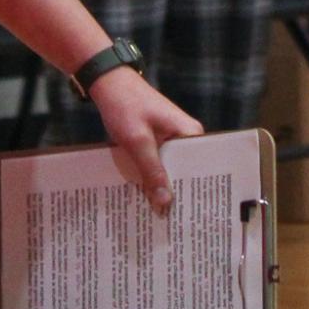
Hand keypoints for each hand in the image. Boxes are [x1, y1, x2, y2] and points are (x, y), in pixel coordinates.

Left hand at [90, 67, 202, 213]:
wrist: (108, 83)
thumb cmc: (125, 105)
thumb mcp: (137, 141)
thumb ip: (151, 171)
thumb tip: (165, 203)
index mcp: (190, 134)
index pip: (201, 170)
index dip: (194, 193)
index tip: (188, 218)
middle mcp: (186, 137)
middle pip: (185, 173)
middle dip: (176, 195)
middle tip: (169, 225)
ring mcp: (171, 139)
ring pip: (169, 170)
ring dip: (160, 187)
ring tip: (155, 216)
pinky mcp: (157, 141)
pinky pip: (158, 164)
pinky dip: (150, 177)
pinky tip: (142, 196)